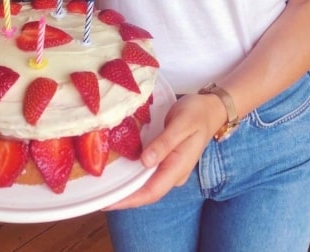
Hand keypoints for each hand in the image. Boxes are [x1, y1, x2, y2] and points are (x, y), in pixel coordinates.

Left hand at [103, 92, 225, 209]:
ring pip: (147, 185)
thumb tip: (145, 162)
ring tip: (104, 187)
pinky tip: (121, 172)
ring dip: (127, 189)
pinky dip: (134, 177)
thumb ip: (164, 143)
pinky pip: (149, 174)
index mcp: (178, 166)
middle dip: (124, 198)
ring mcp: (172, 169)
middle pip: (147, 193)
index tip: (107, 202)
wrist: (211, 109)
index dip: (129, 199)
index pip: (151, 191)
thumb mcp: (181, 123)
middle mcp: (174, 173)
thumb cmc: (196, 113)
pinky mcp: (168, 162)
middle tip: (98, 196)